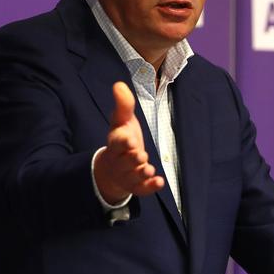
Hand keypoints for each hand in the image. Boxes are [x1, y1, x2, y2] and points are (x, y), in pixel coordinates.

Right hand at [93, 82, 163, 203]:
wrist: (113, 168)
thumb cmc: (121, 140)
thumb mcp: (122, 121)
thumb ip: (123, 105)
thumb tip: (119, 84)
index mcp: (115, 144)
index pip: (116, 143)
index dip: (122, 142)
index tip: (129, 139)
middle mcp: (119, 161)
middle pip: (124, 161)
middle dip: (132, 159)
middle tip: (141, 155)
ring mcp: (126, 175)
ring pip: (132, 176)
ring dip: (140, 174)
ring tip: (149, 169)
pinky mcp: (135, 186)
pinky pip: (141, 189)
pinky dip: (149, 187)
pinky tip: (159, 183)